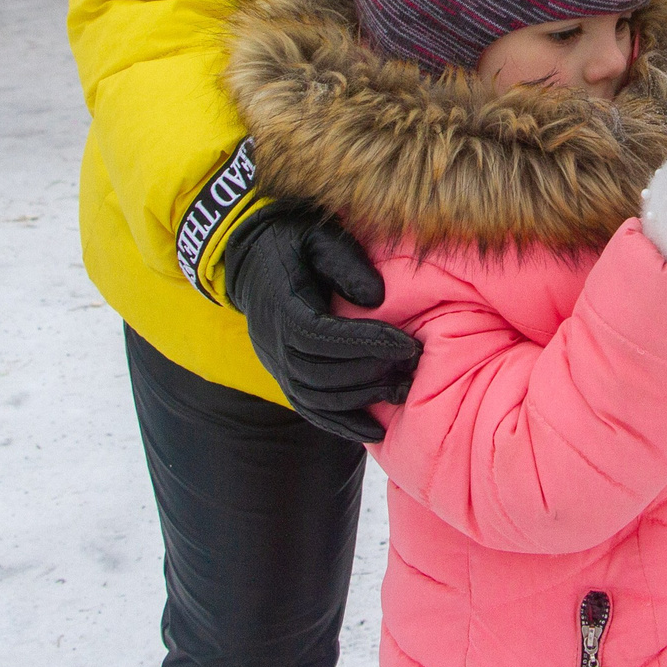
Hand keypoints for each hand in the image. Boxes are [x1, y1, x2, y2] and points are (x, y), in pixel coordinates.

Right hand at [222, 201, 422, 443]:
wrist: (252, 257)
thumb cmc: (294, 241)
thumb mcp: (319, 235)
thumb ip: (345, 262)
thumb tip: (376, 299)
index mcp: (282, 304)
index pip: (320, 335)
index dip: (365, 344)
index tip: (407, 343)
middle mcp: (273, 341)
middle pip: (320, 371)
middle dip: (371, 371)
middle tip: (414, 364)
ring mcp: (275, 363)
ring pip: (316, 396)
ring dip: (361, 398)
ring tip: (402, 388)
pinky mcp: (283, 377)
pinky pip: (310, 409)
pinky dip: (342, 424)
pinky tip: (375, 432)